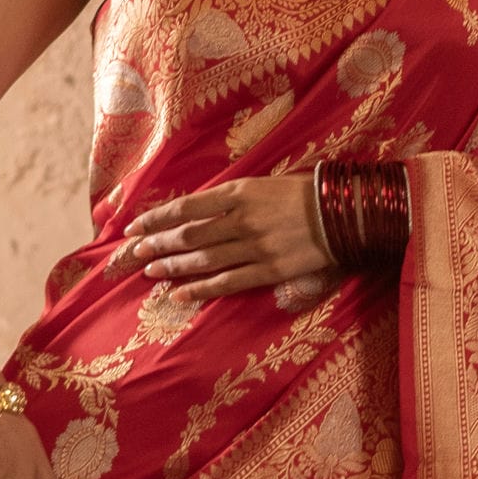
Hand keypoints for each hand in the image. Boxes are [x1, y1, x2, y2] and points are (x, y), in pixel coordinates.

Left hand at [113, 177, 334, 299]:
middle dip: (158, 244)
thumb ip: (228, 199)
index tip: (135, 228)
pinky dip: (202, 289)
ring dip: (174, 267)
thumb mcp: (260, 185)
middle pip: (188, 235)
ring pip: (203, 260)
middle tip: (135, 253)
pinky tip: (181, 294)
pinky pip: (228, 282)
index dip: (156, 219)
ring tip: (152, 272)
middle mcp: (241, 220)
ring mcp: (255, 247)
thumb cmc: (301, 194)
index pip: (185, 208)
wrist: (342, 213)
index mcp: (237, 193)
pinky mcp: (269, 270)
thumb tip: (193, 212)